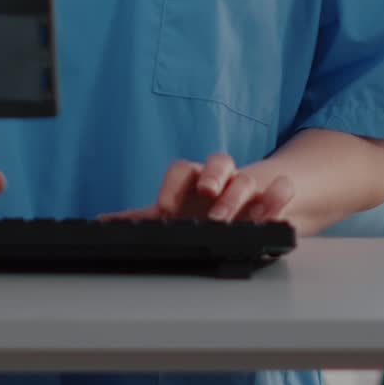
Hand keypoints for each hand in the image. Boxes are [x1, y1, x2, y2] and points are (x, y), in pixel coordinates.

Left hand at [99, 153, 293, 223]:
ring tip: (230, 218)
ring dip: (237, 196)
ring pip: (245, 179)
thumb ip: (143, 218)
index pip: (182, 170)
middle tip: (207, 196)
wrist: (251, 208)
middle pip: (218, 162)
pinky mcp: (273, 198)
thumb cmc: (206, 209)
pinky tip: (275, 208)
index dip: (173, 186)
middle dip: (213, 178)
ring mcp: (249, 187)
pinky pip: (280, 188)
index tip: (166, 209)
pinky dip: (278, 197)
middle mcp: (222, 178)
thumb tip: (103, 222)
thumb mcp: (177, 214)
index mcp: (195, 180)